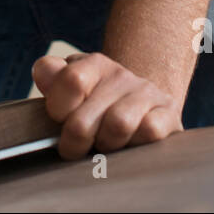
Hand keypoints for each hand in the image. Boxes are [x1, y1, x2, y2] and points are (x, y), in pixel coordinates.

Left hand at [32, 51, 183, 158]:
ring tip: (105, 147)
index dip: (59, 109)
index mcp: (92, 64)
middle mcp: (120, 74)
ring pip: (118, 125)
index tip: (60, 120)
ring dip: (106, 146)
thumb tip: (44, 73)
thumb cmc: (96, 104)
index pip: (71, 81)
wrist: (142, 106)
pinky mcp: (169, 113)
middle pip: (84, 119)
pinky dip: (136, 146)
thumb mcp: (69, 87)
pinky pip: (150, 131)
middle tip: (76, 149)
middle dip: (75, 142)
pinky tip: (130, 146)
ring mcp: (146, 92)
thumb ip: (50, 76)